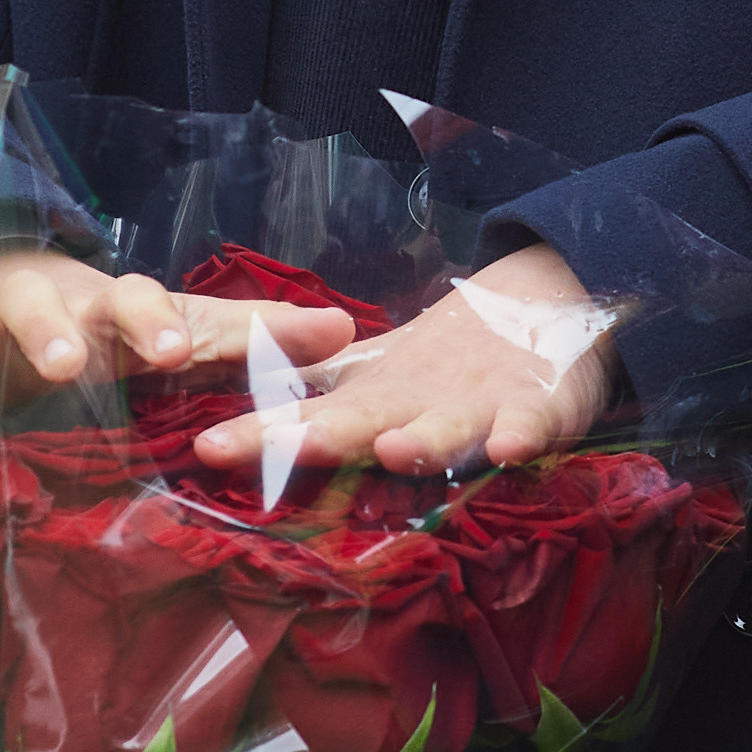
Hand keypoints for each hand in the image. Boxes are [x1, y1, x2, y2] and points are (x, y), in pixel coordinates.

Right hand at [0, 250, 355, 408]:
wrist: (13, 298)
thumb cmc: (109, 330)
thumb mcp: (175, 332)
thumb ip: (253, 340)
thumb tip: (349, 334)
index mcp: (108, 304)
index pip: (136, 299)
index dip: (154, 321)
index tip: (174, 351)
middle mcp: (40, 305)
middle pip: (41, 302)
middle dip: (51, 330)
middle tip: (68, 367)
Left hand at [195, 245, 620, 477]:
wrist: (543, 300)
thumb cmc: (449, 359)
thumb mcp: (381, 380)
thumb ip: (321, 402)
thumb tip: (233, 428)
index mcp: (375, 396)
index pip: (308, 417)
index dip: (261, 434)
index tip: (208, 448)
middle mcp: (416, 399)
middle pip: (365, 419)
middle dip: (324, 436)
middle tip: (283, 447)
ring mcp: (477, 400)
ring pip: (447, 424)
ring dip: (423, 438)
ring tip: (396, 451)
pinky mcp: (536, 402)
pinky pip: (530, 421)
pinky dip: (521, 433)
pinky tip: (511, 449)